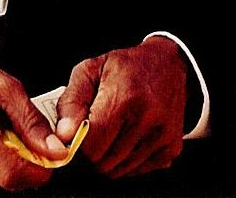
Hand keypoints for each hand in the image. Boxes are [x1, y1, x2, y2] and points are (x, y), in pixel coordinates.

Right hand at [0, 46, 65, 189]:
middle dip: (30, 162)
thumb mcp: (4, 84)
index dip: (40, 169)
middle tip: (39, 136)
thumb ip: (30, 119)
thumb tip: (53, 146)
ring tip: (11, 124)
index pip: (11, 173)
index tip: (56, 154)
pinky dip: (0, 153)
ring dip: (15, 157)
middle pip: (6, 178)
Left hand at [55, 36, 187, 178]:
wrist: (169, 64)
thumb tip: (64, 135)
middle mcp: (147, 118)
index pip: (91, 146)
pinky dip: (129, 161)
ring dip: (111, 157)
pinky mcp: (171, 147)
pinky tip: (131, 139)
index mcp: (125, 98)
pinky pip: (137, 171)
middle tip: (100, 129)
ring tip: (116, 131)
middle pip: (104, 161)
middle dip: (95, 151)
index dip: (80, 142)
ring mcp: (163, 135)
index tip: (83, 130)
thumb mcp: (91, 70)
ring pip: (120, 170)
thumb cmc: (127, 67)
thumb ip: (71, 102)